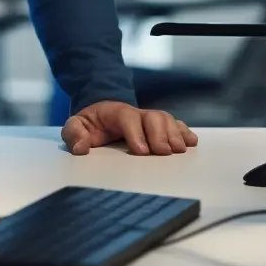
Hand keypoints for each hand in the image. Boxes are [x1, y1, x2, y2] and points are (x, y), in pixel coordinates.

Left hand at [61, 100, 197, 155]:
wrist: (101, 113)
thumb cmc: (90, 124)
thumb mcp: (76, 126)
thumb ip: (73, 133)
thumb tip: (80, 147)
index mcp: (114, 112)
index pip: (127, 116)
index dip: (136, 132)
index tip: (142, 151)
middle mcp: (136, 113)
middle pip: (152, 116)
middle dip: (160, 134)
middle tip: (164, 153)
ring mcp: (149, 119)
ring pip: (166, 119)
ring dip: (174, 133)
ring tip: (180, 150)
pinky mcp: (159, 127)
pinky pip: (175, 124)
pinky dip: (184, 132)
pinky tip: (191, 142)